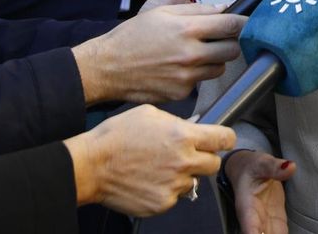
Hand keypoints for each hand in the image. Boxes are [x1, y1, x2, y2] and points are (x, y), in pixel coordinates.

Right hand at [65, 104, 233, 216]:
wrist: (92, 165)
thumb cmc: (116, 137)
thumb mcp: (150, 114)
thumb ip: (177, 122)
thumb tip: (192, 127)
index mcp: (183, 136)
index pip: (224, 139)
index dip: (224, 138)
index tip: (222, 140)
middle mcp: (183, 162)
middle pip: (214, 164)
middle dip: (205, 159)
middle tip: (188, 155)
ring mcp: (174, 185)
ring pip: (193, 181)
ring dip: (183, 175)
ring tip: (160, 168)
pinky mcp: (162, 203)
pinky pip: (175, 196)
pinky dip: (166, 190)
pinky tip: (149, 180)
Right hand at [72, 2, 243, 104]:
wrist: (108, 67)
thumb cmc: (133, 35)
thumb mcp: (162, 11)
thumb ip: (196, 9)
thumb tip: (224, 8)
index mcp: (187, 30)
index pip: (231, 25)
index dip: (244, 22)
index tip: (248, 21)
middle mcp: (190, 55)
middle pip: (233, 49)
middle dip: (231, 41)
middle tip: (221, 37)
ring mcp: (186, 77)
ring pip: (220, 68)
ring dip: (215, 59)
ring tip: (196, 52)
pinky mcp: (181, 94)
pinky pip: (200, 81)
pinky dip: (196, 74)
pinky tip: (179, 68)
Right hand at [226, 149, 294, 233]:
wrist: (248, 169)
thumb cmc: (251, 166)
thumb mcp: (261, 162)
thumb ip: (275, 167)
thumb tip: (291, 166)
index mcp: (247, 207)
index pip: (250, 228)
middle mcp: (255, 220)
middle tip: (280, 233)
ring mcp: (266, 223)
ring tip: (284, 233)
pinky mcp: (277, 222)